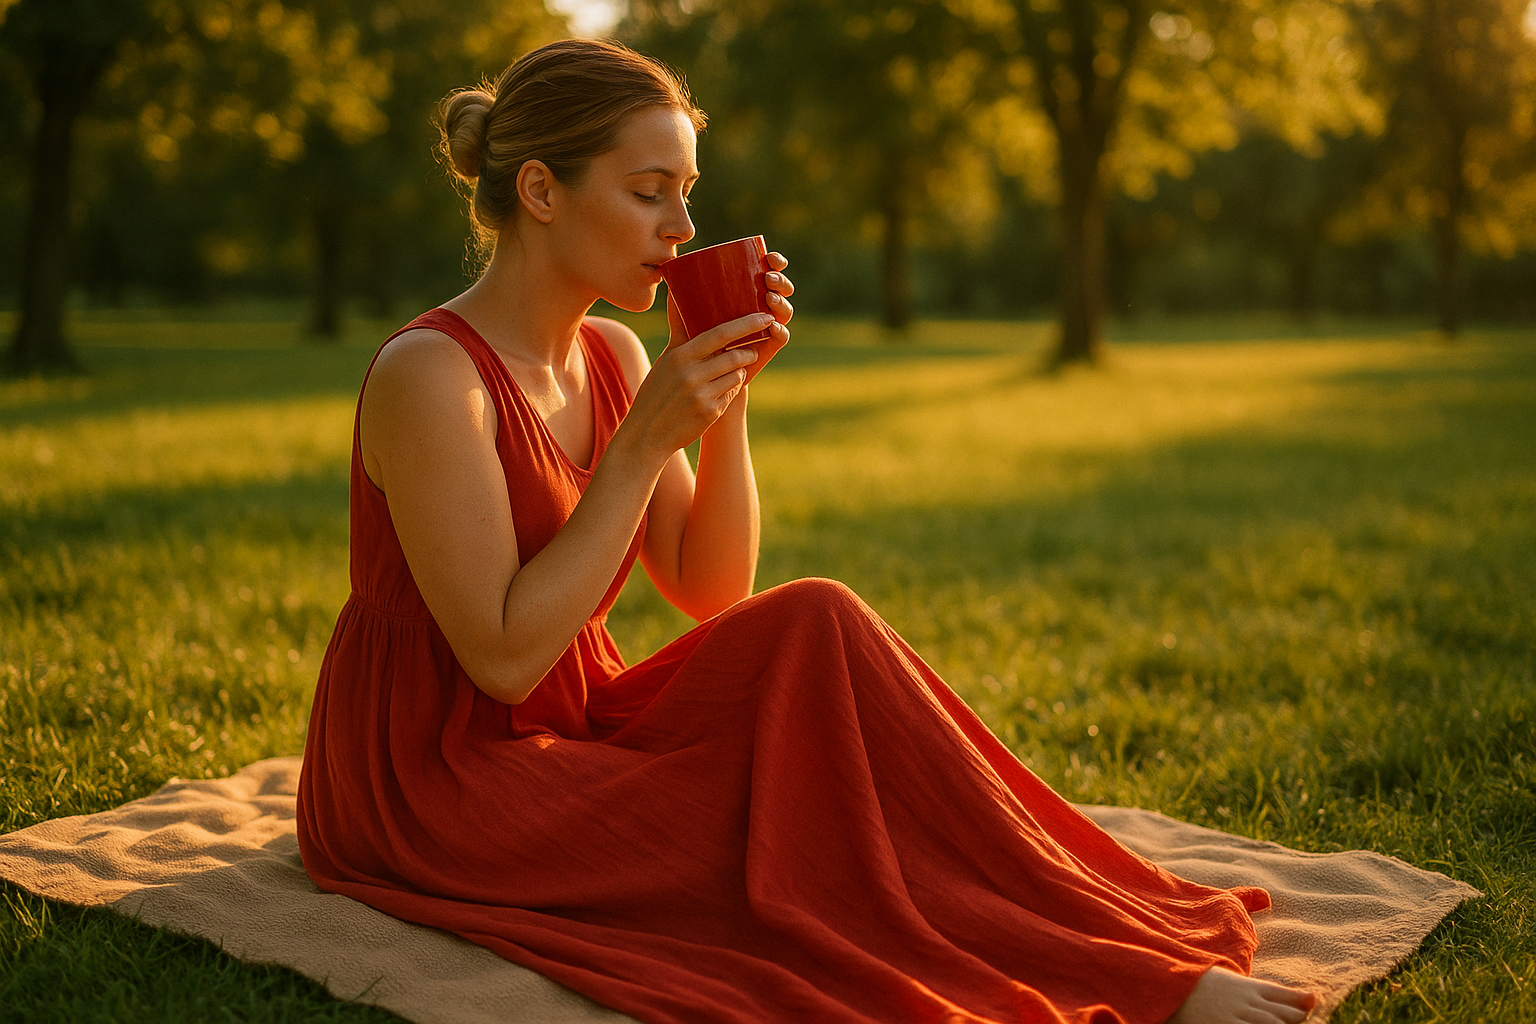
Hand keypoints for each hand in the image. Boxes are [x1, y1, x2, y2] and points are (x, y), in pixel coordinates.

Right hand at [628, 311, 773, 458]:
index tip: (765, 317)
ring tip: (734, 371)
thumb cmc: (657, 391)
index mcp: (680, 356)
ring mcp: (702, 395)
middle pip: (734, 356)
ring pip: (736, 375)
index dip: (746, 324)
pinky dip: (731, 390)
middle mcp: (691, 374)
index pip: (720, 334)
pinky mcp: (710, 413)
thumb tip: (675, 294)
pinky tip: (720, 391)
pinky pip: (732, 394)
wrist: (647, 433)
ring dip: (739, 372)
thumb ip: (679, 330)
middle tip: (754, 349)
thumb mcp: (666, 359)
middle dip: (749, 351)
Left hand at [665, 252, 793, 384]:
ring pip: (783, 310)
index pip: (767, 271)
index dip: (774, 261)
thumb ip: (680, 308)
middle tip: (769, 277)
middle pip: (780, 288)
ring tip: (769, 298)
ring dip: (781, 302)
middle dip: (780, 280)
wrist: (704, 376)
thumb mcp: (689, 322)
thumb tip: (669, 285)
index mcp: (747, 292)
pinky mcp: (768, 347)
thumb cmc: (696, 343)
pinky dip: (780, 330)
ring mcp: (767, 327)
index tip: (770, 257)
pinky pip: (781, 337)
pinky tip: (773, 326)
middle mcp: (760, 306)